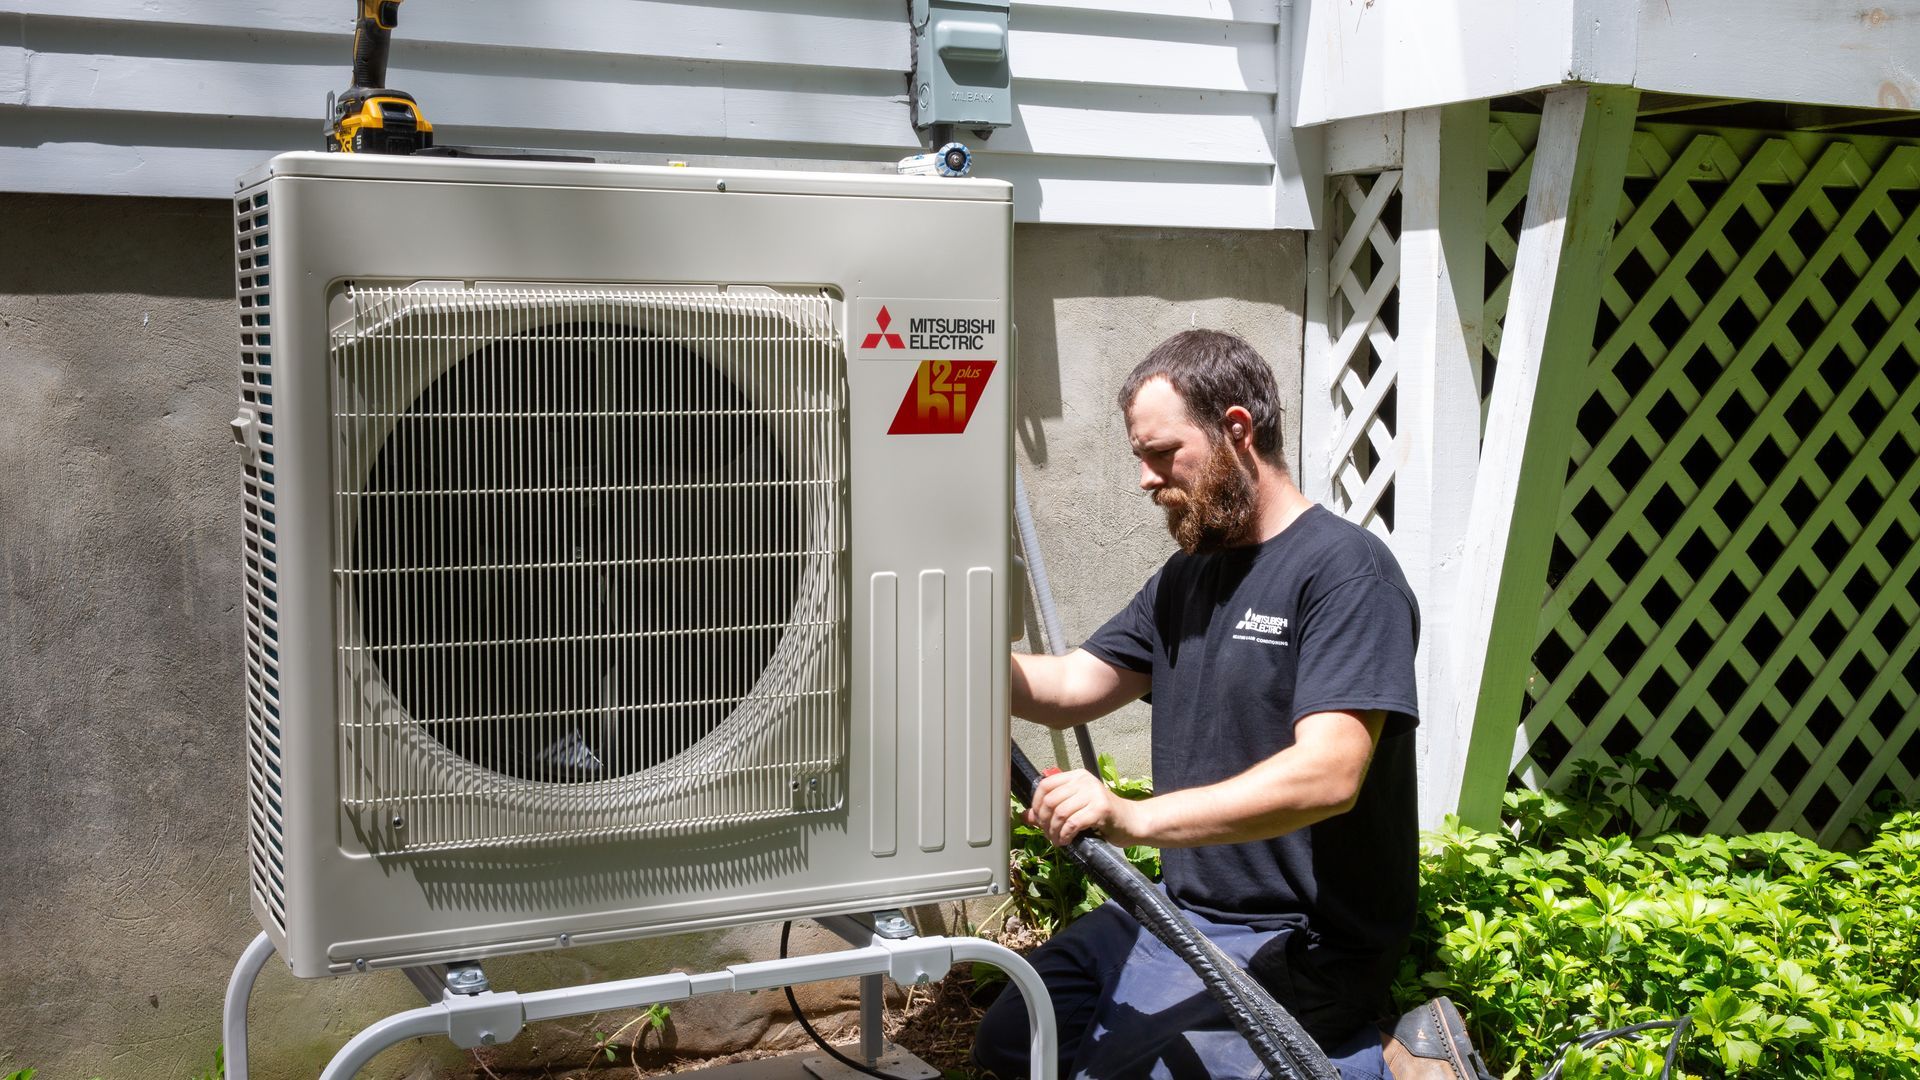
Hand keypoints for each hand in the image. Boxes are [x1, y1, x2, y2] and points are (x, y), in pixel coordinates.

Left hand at [1024, 769, 1147, 846]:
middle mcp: (1084, 781)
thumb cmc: (1104, 817)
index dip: (1036, 804)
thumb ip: (1052, 810)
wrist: (1133, 822)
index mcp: (1076, 776)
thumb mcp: (1075, 809)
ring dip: (1054, 831)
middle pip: (1050, 800)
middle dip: (1044, 822)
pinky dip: (1065, 835)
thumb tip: (1025, 816)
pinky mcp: (1101, 808)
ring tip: (1057, 840)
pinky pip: (1073, 823)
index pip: (1045, 785)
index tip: (1037, 820)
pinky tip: (1066, 841)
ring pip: (1060, 813)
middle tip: (1048, 835)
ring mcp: (1093, 793)